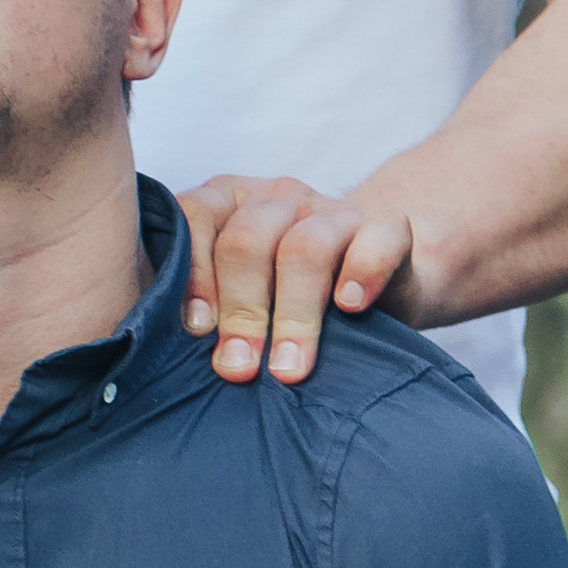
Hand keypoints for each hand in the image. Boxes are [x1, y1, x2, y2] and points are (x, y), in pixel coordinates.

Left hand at [175, 176, 413, 384]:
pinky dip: (361, 274)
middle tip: (240, 368)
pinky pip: (376, 241)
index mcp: (229, 203)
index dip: (192, 277)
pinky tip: (349, 308)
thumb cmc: (285, 299)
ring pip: (304, 248)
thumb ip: (206, 313)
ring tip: (288, 369)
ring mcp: (333, 210)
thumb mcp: (237, 299)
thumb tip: (179, 359)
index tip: (196, 332)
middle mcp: (278, 198)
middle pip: (247, 241)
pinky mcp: (387, 228)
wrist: (376, 285)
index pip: (196, 218)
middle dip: (241, 311)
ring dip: (293, 315)